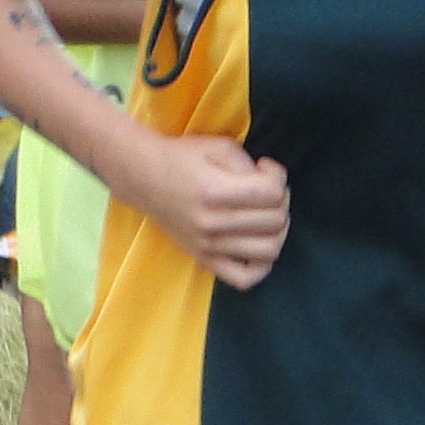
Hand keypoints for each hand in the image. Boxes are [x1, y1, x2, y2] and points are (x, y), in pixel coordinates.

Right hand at [130, 132, 288, 287]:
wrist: (143, 178)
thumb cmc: (181, 157)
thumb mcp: (219, 146)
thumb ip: (250, 165)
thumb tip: (274, 186)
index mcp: (216, 191)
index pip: (273, 193)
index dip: (278, 176)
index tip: (264, 168)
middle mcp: (213, 223)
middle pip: (275, 221)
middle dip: (281, 201)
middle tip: (266, 190)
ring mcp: (208, 246)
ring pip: (269, 250)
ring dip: (277, 230)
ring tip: (266, 215)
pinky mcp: (204, 259)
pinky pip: (244, 278)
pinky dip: (261, 266)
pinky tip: (258, 245)